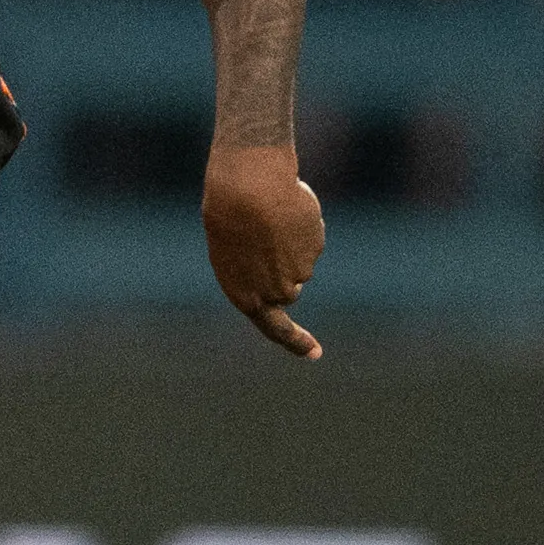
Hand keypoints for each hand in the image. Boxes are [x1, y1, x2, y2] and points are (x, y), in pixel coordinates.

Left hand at [203, 143, 324, 358]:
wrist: (247, 190)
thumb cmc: (228, 218)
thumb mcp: (232, 253)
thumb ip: (260, 274)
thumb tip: (297, 275)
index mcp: (246, 298)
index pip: (275, 330)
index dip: (296, 342)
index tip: (315, 354)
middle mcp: (276, 292)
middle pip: (289, 289)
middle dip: (281, 270)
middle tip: (260, 241)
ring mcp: (300, 272)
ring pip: (300, 262)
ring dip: (288, 244)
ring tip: (267, 221)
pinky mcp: (315, 249)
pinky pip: (310, 239)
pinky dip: (300, 227)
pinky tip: (284, 212)